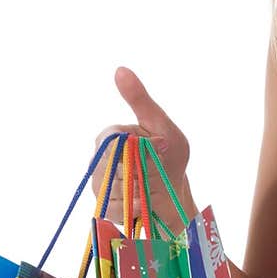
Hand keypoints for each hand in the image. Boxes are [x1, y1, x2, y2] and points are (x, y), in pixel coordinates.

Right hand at [92, 66, 193, 228]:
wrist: (177, 196)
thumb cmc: (171, 158)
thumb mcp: (162, 126)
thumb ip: (140, 101)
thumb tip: (120, 69)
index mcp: (111, 136)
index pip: (108, 139)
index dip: (131, 147)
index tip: (154, 148)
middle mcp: (100, 159)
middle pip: (104, 164)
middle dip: (134, 170)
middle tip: (152, 170)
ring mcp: (99, 184)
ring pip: (107, 187)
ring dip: (135, 189)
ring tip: (150, 186)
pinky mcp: (104, 208)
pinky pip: (110, 208)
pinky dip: (131, 207)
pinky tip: (144, 202)